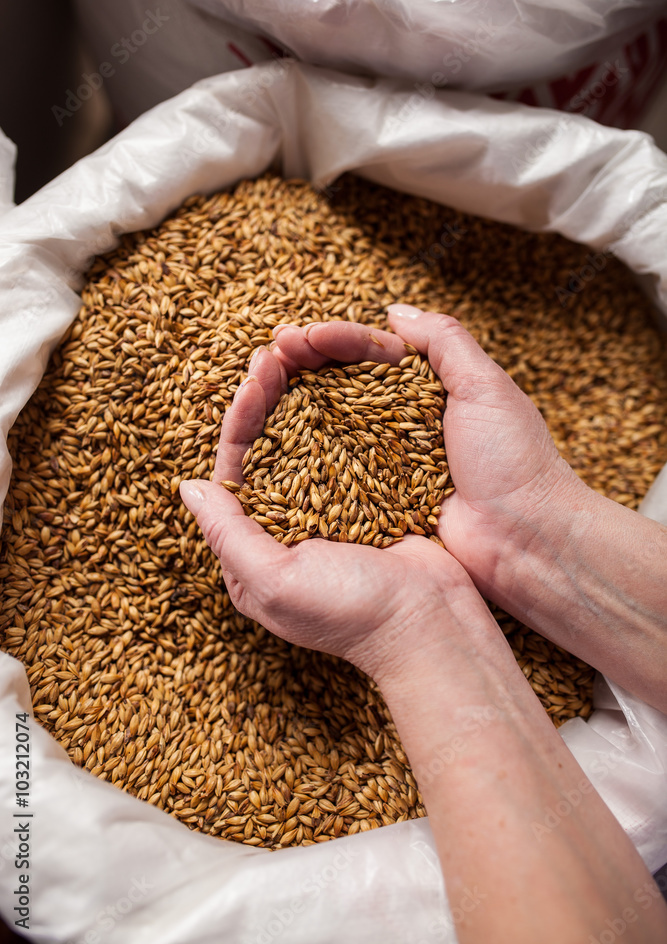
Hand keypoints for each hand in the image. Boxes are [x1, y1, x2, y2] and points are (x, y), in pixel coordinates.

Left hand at [180, 345, 499, 682]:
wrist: (432, 629)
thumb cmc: (351, 614)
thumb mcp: (274, 582)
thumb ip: (228, 535)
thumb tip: (190, 487)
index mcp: (258, 546)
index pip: (236, 468)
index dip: (242, 418)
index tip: (254, 377)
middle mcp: (290, 523)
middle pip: (271, 445)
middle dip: (270, 396)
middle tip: (277, 350)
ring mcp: (334, 507)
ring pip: (310, 438)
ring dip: (306, 395)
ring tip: (307, 352)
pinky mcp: (372, 498)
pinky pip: (352, 446)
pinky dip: (348, 412)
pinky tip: (349, 379)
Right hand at [269, 305, 580, 606]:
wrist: (526, 540)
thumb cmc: (513, 460)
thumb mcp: (486, 385)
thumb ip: (444, 340)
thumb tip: (392, 311)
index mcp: (427, 390)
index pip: (369, 352)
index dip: (334, 340)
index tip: (303, 337)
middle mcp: (400, 423)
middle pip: (339, 385)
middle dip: (301, 365)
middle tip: (269, 355)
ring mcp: (385, 462)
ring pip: (328, 426)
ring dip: (291, 404)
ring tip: (257, 387)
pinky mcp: (376, 501)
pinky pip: (332, 473)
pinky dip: (302, 456)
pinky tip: (271, 441)